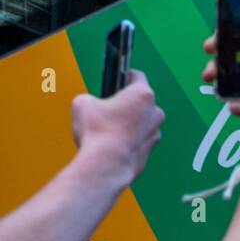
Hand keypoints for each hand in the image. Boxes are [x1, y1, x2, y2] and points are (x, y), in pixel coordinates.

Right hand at [71, 71, 163, 185]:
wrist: (107, 165)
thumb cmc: (97, 132)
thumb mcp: (82, 103)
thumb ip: (90, 98)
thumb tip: (91, 104)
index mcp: (142, 94)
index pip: (136, 76)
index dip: (124, 75)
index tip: (116, 78)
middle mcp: (155, 111)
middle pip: (140, 100)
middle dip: (125, 102)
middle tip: (107, 107)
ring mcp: (156, 131)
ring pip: (141, 120)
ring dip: (128, 122)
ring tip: (107, 128)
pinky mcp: (151, 148)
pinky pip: (139, 138)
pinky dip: (129, 138)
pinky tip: (113, 143)